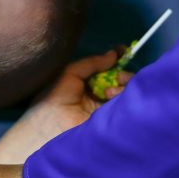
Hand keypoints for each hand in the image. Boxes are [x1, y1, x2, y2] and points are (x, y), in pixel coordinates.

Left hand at [0, 51, 130, 164]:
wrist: (51, 126)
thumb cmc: (54, 97)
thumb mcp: (71, 73)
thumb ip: (92, 62)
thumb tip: (115, 53)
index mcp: (88, 86)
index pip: (108, 71)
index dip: (116, 61)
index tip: (124, 51)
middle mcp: (100, 97)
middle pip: (122, 81)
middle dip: (123, 74)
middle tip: (118, 75)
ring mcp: (108, 110)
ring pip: (127, 92)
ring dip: (122, 85)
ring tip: (108, 90)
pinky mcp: (114, 122)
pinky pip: (127, 106)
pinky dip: (123, 96)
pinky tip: (111, 95)